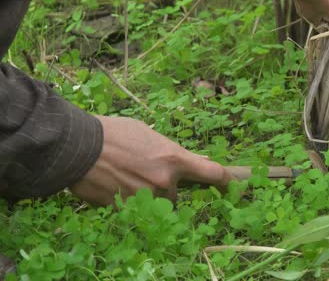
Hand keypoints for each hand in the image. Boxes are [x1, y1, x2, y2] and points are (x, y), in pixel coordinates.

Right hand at [70, 116, 231, 205]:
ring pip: (157, 203)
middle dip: (166, 185)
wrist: (78, 148)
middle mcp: (165, 181)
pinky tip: (114, 184)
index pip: (213, 174)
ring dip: (148, 194)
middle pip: (178, 192)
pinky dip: (129, 201)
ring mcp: (146, 198)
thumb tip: (190, 161)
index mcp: (174, 159)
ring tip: (126, 176)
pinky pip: (137, 209)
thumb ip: (172, 151)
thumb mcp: (149, 134)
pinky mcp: (127, 210)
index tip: (234, 186)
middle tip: (145, 170)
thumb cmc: (114, 133)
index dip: (226, 181)